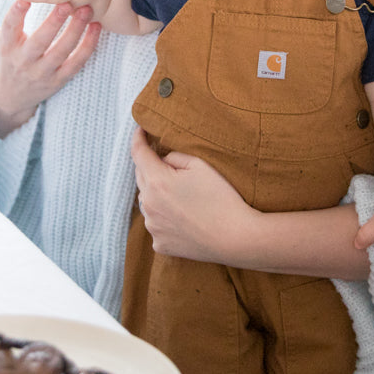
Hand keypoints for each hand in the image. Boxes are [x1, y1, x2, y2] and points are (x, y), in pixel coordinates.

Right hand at [0, 0, 100, 137]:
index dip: (16, 14)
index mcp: (5, 46)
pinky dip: (88, 46)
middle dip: (54, 23)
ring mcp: (42, 72)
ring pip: (62, 52)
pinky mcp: (58, 80)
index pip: (9, 29)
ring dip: (76, 31)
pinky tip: (96, 27)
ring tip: (86, 10)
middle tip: (67, 2)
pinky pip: (76, 63)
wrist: (7, 96)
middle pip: (40, 42)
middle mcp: (24, 61)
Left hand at [131, 129, 251, 262]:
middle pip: (141, 177)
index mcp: (157, 181)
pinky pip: (156, 223)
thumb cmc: (222, 198)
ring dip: (157, 194)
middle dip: (150, 167)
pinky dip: (164, 217)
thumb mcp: (200, 165)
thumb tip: (162, 160)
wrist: (236, 238)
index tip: (140, 130)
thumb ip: (175, 157)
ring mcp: (152, 227)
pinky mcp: (159, 244)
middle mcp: (148, 205)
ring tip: (182, 197)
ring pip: (147, 202)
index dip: (138, 138)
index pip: (138, 153)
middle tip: (168, 164)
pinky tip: (184, 218)